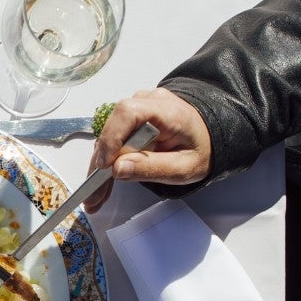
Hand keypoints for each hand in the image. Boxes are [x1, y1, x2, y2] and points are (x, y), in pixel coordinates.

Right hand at [84, 88, 211, 212]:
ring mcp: (137, 110)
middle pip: (112, 128)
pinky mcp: (130, 122)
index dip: (112, 137)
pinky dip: (107, 165)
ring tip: (95, 198)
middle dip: (100, 163)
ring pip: (109, 137)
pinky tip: (100, 187)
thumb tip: (117, 169)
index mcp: (166, 110)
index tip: (105, 166)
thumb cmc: (200, 150)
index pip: (128, 113)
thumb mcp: (184, 168)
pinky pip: (113, 141)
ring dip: (99, 168)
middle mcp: (147, 103)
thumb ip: (153, 167)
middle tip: (92, 195)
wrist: (209, 136)